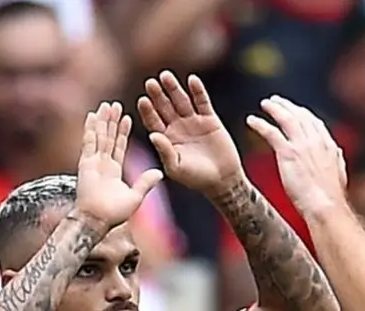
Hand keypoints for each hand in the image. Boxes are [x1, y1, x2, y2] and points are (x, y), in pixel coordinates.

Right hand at [74, 101, 162, 228]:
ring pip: (99, 136)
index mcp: (113, 171)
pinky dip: (90, 129)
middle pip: (108, 137)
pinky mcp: (86, 163)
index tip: (127, 118)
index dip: (123, 132)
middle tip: (115, 105)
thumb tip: (159, 172)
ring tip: (106, 105)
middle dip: (112, 121)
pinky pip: (89, 142)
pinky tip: (93, 116)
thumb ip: (145, 183)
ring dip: (103, 121)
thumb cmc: (114, 214)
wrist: (97, 221)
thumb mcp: (136, 197)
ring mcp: (93, 163)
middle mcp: (102, 164)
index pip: (119, 146)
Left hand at [137, 71, 243, 195]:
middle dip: (157, 95)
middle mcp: (177, 127)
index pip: (153, 121)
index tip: (142, 100)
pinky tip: (192, 80)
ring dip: (174, 88)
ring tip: (165, 76)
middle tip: (150, 83)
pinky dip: (198, 91)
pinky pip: (202, 102)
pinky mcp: (210, 119)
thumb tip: (153, 135)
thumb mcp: (176, 167)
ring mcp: (193, 121)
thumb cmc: (195, 177)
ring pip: (181, 101)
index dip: (148, 111)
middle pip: (165, 107)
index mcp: (165, 138)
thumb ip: (164, 151)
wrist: (222, 180)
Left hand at [246, 95, 346, 214]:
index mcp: (328, 145)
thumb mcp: (338, 173)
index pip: (314, 123)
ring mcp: (302, 145)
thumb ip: (336, 159)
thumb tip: (337, 152)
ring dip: (275, 109)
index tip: (295, 110)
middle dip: (288, 106)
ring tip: (265, 104)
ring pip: (286, 119)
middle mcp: (316, 141)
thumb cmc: (331, 197)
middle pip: (300, 116)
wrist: (326, 205)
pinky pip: (271, 133)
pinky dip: (260, 124)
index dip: (303, 114)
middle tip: (276, 100)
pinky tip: (251, 121)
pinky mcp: (288, 153)